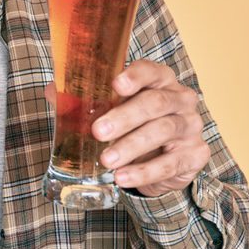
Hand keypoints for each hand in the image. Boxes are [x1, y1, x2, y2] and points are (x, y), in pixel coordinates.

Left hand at [44, 60, 208, 196]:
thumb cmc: (136, 123)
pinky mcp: (195, 154)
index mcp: (159, 79)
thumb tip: (52, 90)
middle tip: (98, 131)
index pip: (150, 70)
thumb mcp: (114, 108)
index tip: (116, 84)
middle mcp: (180, 98)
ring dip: (131, 147)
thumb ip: (85, 98)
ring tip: (106, 160)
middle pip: (154, 103)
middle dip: (124, 117)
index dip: (134, 76)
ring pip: (162, 131)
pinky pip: (170, 164)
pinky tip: (123, 178)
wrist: (165, 158)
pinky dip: (144, 172)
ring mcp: (191, 125)